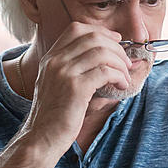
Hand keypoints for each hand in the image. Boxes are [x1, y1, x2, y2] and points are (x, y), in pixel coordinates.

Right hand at [20, 22, 132, 153]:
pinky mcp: (76, 88)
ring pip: (102, 52)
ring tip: (124, 76)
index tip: (116, 41)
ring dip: (120, 62)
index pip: (77, 29)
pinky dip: (118, 76)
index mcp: (50, 58)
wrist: (42, 138)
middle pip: (93, 37)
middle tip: (126, 62)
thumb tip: (107, 58)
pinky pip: (105, 72)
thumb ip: (74, 69)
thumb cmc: (55, 116)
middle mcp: (55, 61)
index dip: (101, 31)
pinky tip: (121, 85)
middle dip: (116, 47)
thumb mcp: (57, 85)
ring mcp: (64, 73)